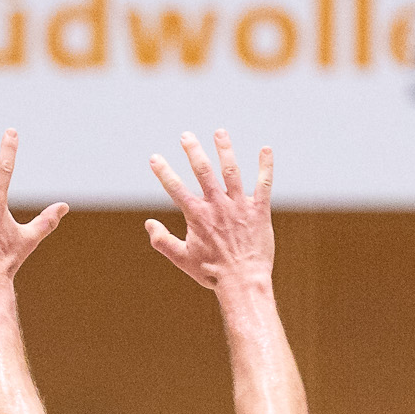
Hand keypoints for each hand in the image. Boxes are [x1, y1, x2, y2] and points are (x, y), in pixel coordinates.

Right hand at [146, 129, 274, 291]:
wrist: (242, 280)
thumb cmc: (211, 272)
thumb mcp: (181, 258)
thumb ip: (162, 241)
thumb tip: (148, 224)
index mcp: (197, 216)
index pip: (175, 188)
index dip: (163, 172)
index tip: (154, 158)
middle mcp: (217, 205)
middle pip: (203, 171)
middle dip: (193, 151)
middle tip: (186, 136)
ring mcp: (239, 206)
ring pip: (232, 170)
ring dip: (225, 149)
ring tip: (219, 132)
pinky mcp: (259, 210)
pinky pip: (263, 183)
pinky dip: (265, 166)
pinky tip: (266, 149)